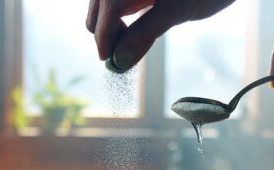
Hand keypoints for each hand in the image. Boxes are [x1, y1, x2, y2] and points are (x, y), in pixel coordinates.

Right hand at [87, 0, 235, 70]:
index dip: (104, 38)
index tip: (108, 60)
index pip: (105, 11)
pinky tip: (135, 22)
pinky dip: (119, 12)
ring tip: (131, 38)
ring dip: (111, 23)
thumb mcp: (176, 10)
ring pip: (102, 3)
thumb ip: (144, 33)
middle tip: (124, 53)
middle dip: (105, 31)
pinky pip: (115, 1)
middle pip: (97, 7)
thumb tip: (120, 59)